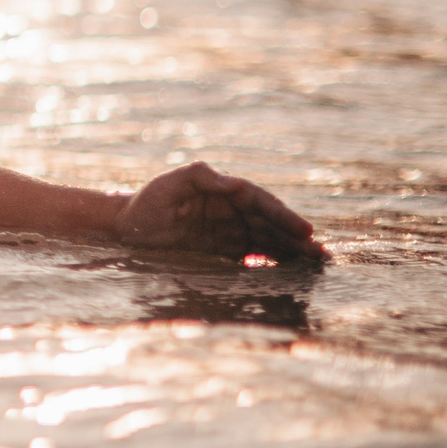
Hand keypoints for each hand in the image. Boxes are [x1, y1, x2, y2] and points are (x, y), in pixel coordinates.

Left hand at [116, 161, 326, 268]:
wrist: (125, 227)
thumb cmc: (146, 202)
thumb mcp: (168, 184)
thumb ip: (198, 176)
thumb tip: (232, 182)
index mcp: (222, 190)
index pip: (259, 202)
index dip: (283, 216)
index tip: (303, 231)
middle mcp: (230, 209)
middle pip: (269, 222)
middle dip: (295, 237)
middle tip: (321, 254)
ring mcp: (228, 229)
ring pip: (266, 239)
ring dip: (290, 250)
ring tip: (315, 264)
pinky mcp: (222, 248)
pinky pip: (252, 254)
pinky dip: (271, 260)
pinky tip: (290, 271)